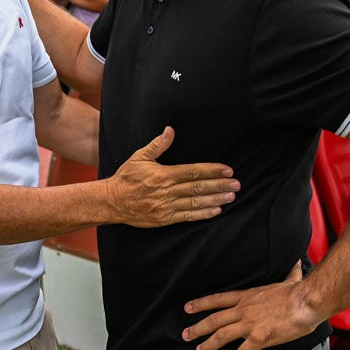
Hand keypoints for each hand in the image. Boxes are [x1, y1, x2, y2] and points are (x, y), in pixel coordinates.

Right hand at [107, 126, 236, 226]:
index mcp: (163, 175)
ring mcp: (166, 206)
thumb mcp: (140, 157)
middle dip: (219, 185)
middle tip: (236, 184)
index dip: (212, 170)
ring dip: (215, 199)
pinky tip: (216, 211)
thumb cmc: (126, 178)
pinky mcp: (165, 219)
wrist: (112, 201)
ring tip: (230, 196)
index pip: (192, 171)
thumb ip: (158, 145)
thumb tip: (171, 130)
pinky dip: (202, 214)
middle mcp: (166, 191)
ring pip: (195, 202)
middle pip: (198, 187)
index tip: (227, 170)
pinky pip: (187, 217)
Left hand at [182, 262, 323, 349]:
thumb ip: (289, 274)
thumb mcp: (288, 281)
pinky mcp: (259, 337)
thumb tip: (297, 263)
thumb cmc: (298, 292)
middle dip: (197, 327)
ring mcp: (249, 324)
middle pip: (214, 319)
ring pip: (221, 335)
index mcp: (247, 296)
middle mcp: (243, 309)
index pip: (217, 299)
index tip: (187, 307)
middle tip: (184, 335)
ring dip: (208, 344)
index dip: (201, 303)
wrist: (305, 302)